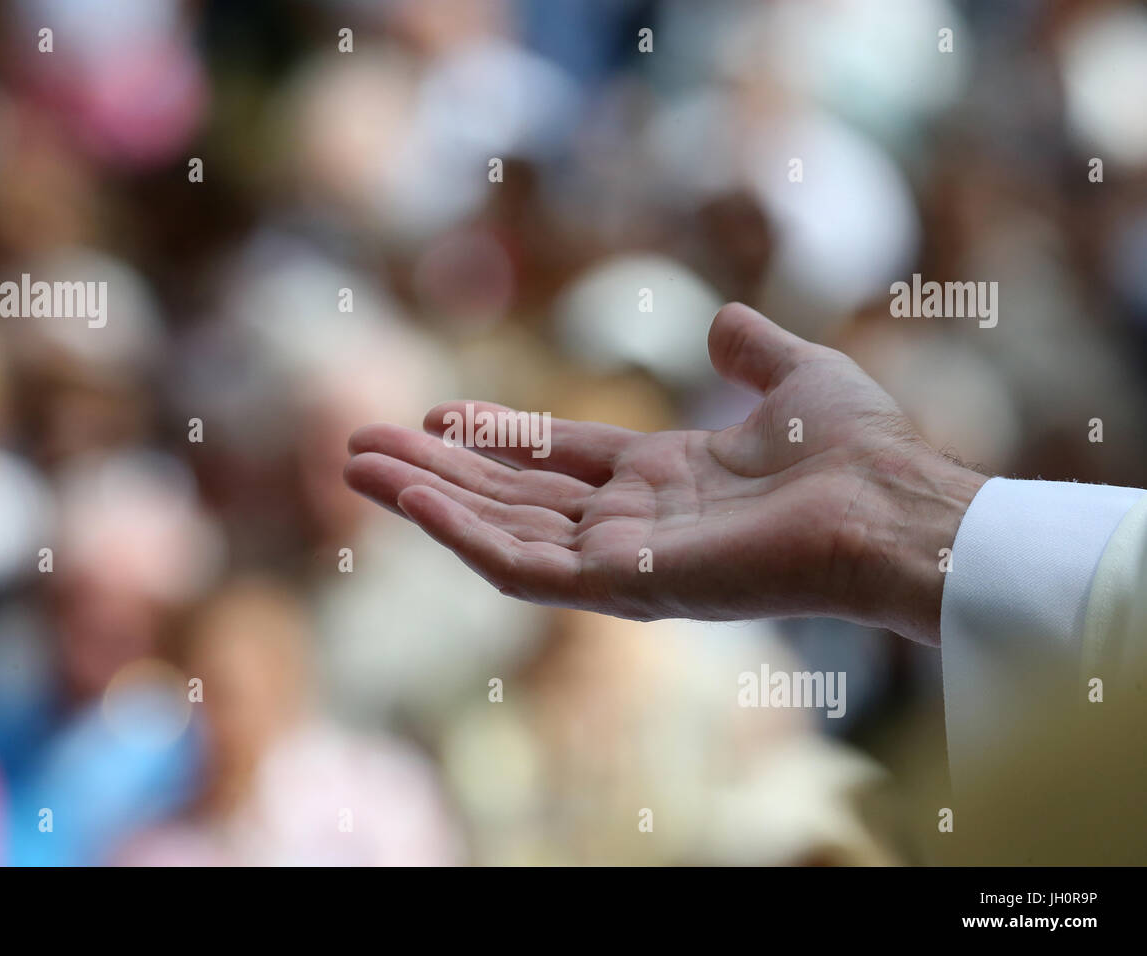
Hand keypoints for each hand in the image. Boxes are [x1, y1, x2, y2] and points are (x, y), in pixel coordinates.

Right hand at [344, 303, 985, 643]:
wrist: (894, 506)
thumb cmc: (860, 452)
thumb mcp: (800, 378)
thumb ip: (754, 352)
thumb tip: (723, 321)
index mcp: (665, 483)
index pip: (557, 461)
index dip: (496, 438)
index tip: (439, 415)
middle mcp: (633, 527)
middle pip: (512, 497)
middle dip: (436, 472)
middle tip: (361, 444)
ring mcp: (623, 562)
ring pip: (500, 531)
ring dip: (427, 500)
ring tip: (358, 465)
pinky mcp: (623, 587)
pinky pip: (522, 566)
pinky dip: (461, 533)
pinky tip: (410, 498)